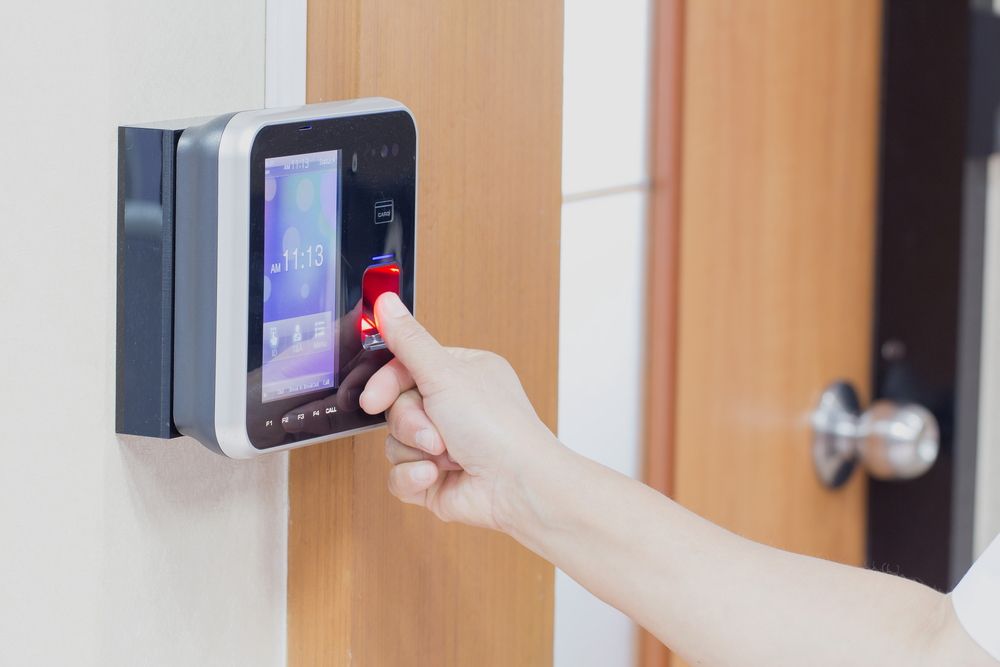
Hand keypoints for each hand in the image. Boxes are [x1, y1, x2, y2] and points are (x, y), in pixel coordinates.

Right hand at [360, 292, 559, 530]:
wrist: (516, 486)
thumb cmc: (498, 429)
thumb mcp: (446, 374)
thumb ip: (409, 341)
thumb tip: (385, 303)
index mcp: (462, 374)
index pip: (405, 368)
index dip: (386, 384)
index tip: (373, 399)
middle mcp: (454, 407)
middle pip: (397, 407)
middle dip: (411, 423)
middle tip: (434, 432)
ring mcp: (443, 445)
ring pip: (394, 442)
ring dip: (415, 450)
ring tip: (445, 455)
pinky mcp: (434, 479)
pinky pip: (398, 475)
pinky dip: (414, 477)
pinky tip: (435, 476)